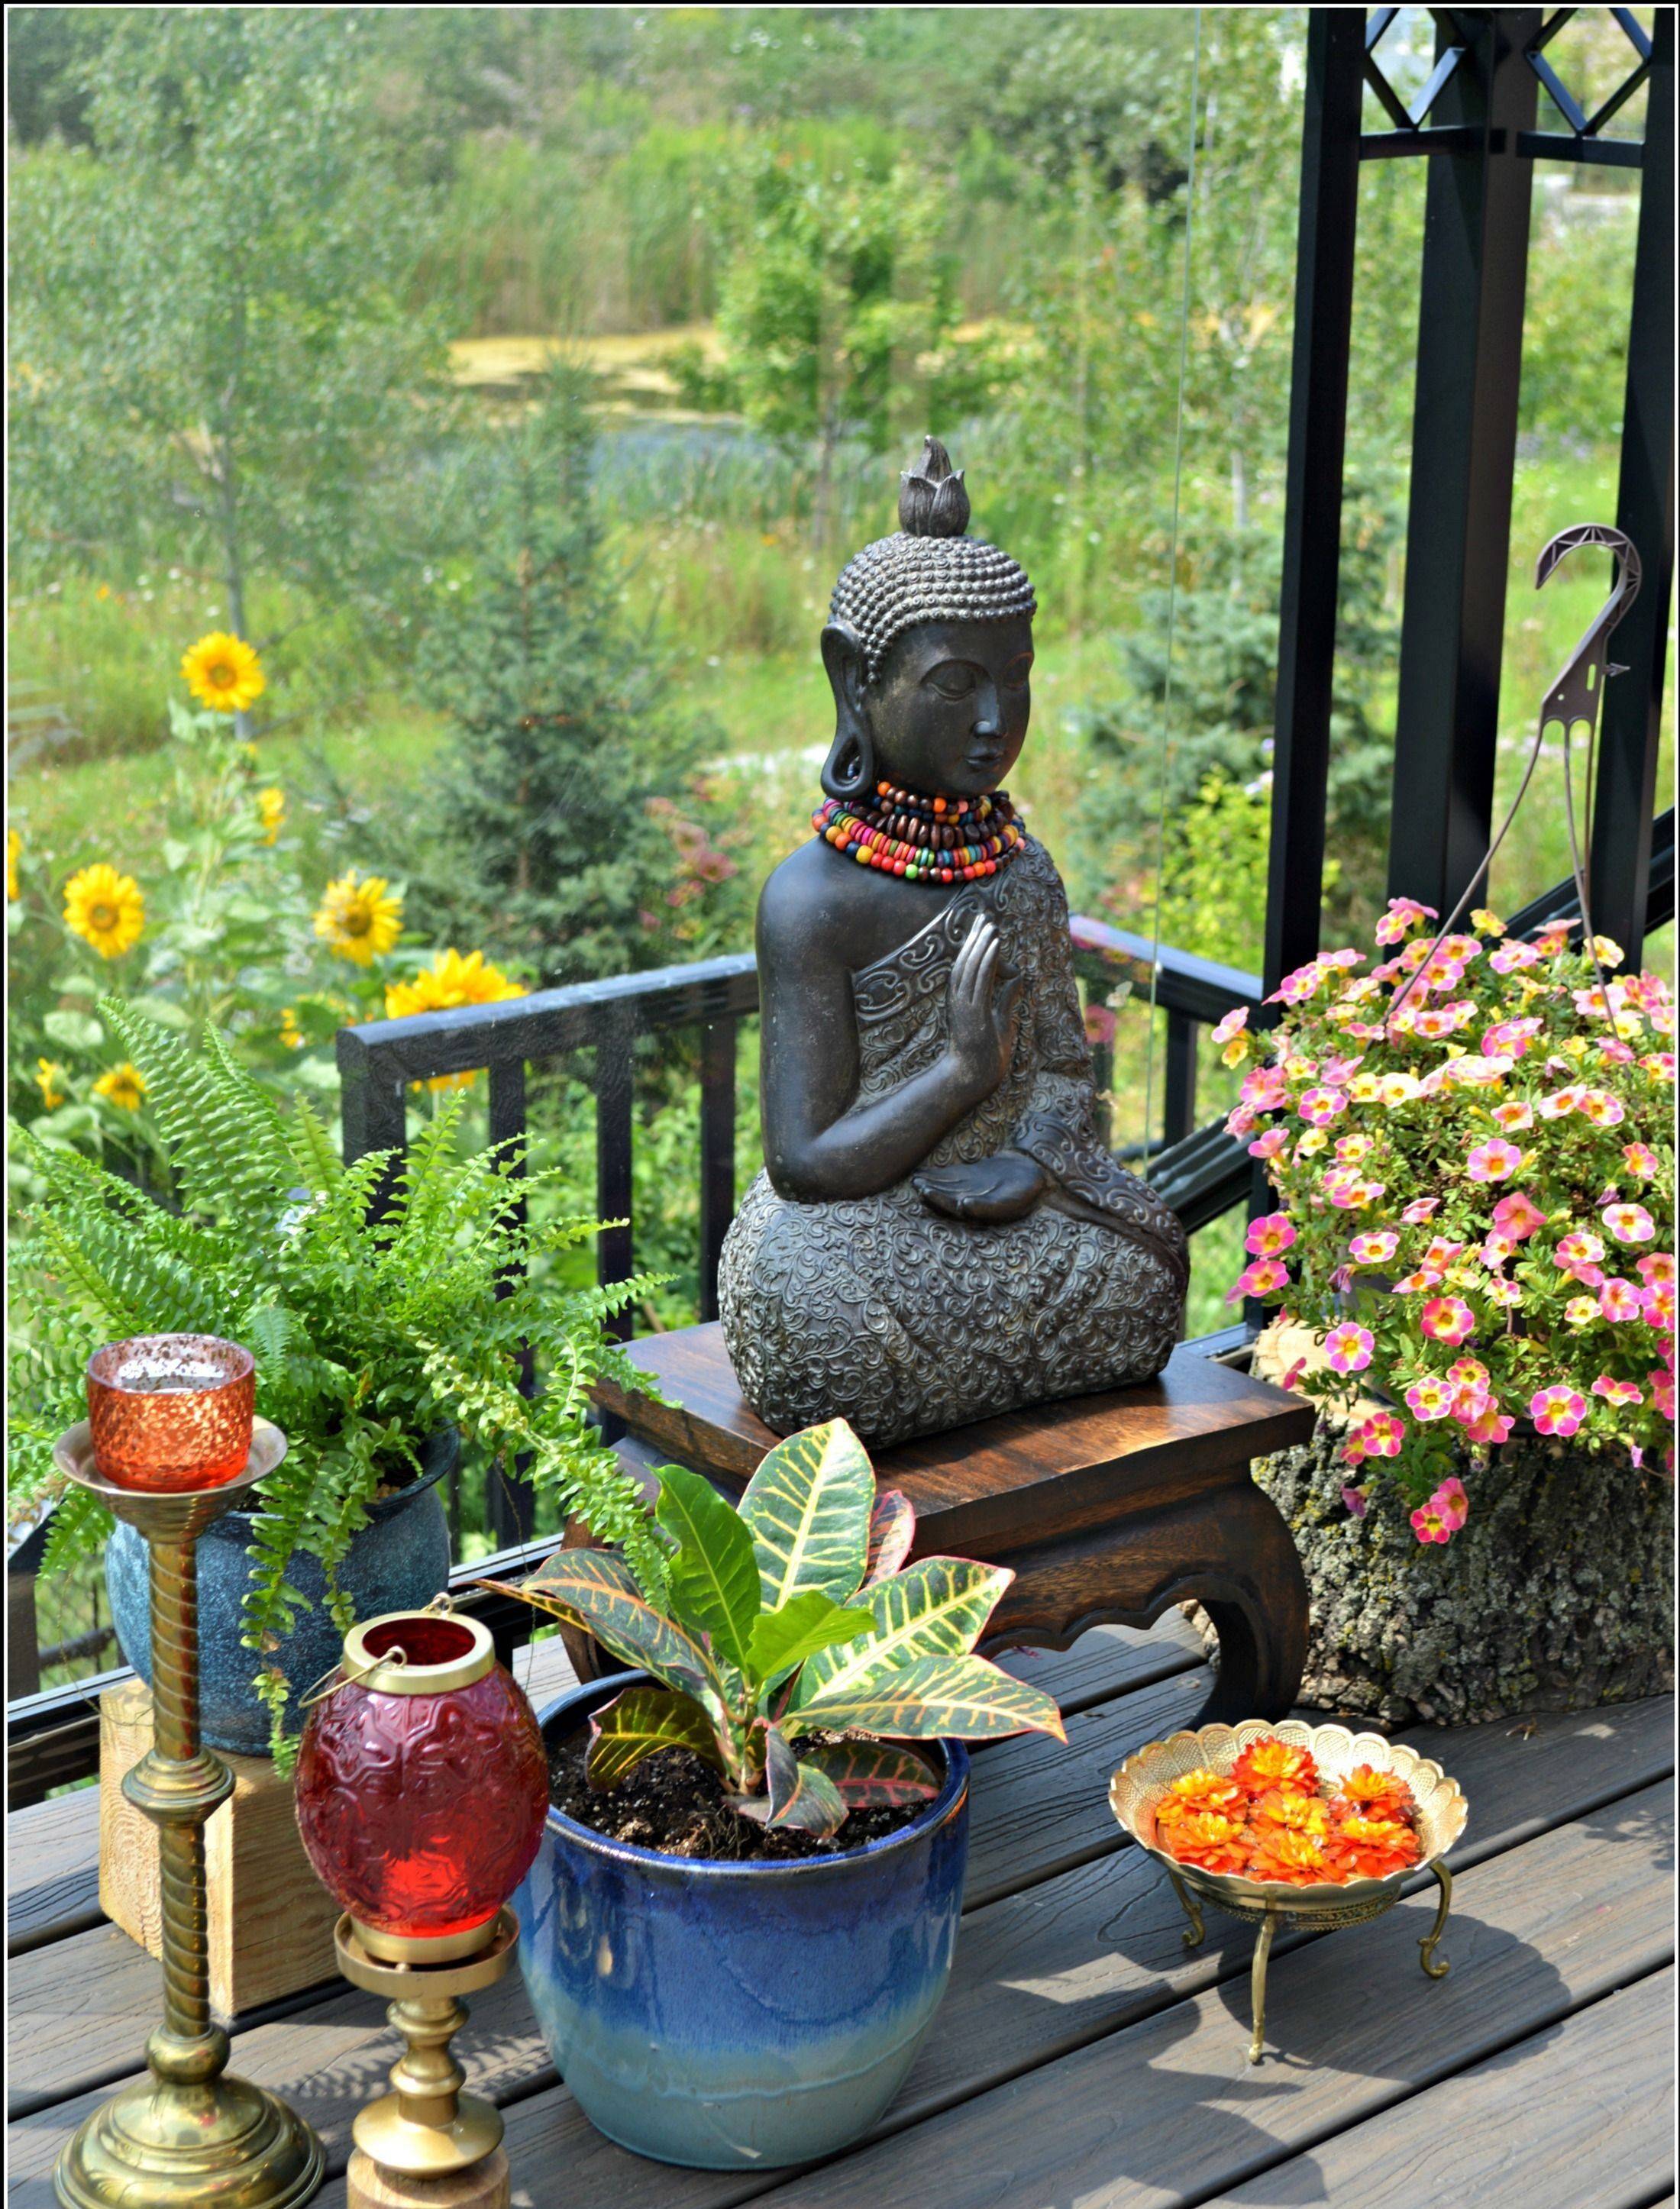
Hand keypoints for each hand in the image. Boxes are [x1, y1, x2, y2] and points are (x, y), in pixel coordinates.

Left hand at [914, 1149, 1045, 1222]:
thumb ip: (986, 1206)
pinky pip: (951, 1177)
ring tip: (915, 1178)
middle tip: (917, 1183)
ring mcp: (969, 1189)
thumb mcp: (1008, 1200)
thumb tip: (962, 1207)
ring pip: (945, 1188)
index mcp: (976, 1212)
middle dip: (930, 1191)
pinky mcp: (970, 1177)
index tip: (926, 1191)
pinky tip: (923, 1171)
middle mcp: (970, 1202)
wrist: (1035, 1175)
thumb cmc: (1024, 1192)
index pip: (952, 1208)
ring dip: (930, 1183)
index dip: (938, 1200)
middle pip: (945, 1198)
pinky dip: (937, 1175)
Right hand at [945, 917, 1022, 1100]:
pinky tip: (995, 945)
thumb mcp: (1001, 1020)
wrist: (972, 1079)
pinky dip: (987, 959)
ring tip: (991, 926)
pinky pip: (981, 979)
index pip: (966, 967)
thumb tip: (1017, 978)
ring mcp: (965, 1005)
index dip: (974, 946)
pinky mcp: (973, 1011)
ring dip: (982, 944)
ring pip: (972, 967)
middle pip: (966, 961)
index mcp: (962, 1001)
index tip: (983, 928)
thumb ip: (1007, 998)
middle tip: (985, 917)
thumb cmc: (986, 1055)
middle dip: (976, 939)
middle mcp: (959, 1000)